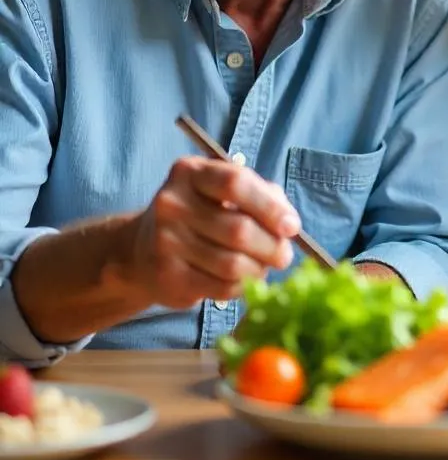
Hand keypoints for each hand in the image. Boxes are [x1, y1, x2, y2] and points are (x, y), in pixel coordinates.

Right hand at [121, 157, 299, 308]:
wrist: (143, 251)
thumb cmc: (199, 216)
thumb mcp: (224, 194)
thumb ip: (261, 197)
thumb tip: (289, 223)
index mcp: (190, 172)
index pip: (236, 183)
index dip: (270, 207)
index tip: (292, 226)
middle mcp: (172, 203)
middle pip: (238, 229)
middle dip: (272, 247)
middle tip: (284, 256)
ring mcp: (165, 241)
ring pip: (232, 264)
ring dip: (259, 270)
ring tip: (263, 267)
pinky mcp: (166, 276)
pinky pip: (220, 287)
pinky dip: (241, 287)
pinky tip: (242, 280)